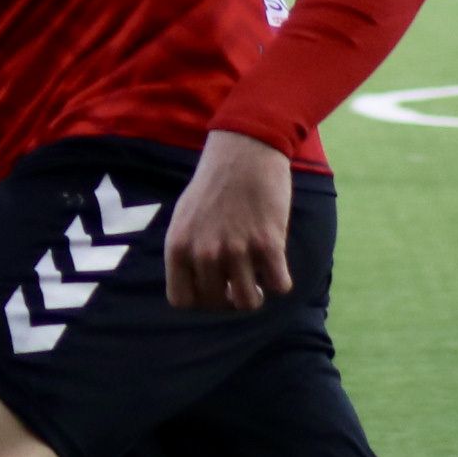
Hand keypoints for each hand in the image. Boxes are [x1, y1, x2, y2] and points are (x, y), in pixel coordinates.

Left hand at [165, 130, 293, 312]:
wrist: (244, 152)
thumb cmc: (214, 185)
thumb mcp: (183, 218)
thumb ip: (187, 251)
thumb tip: (196, 284)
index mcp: (178, 247)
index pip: (182, 300)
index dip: (200, 299)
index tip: (212, 286)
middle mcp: (204, 253)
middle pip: (217, 304)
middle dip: (229, 296)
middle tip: (239, 280)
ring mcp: (236, 250)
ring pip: (248, 302)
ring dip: (255, 294)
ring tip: (258, 278)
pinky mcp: (268, 243)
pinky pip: (278, 286)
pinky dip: (280, 281)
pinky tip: (277, 265)